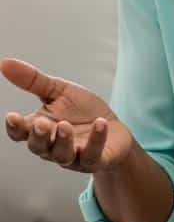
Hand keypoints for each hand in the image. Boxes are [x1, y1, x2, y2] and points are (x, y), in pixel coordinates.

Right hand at [2, 58, 134, 172]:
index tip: (12, 116)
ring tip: (65, 125)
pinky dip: (96, 140)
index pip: (20, 133)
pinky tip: (100, 124)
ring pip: (62, 155)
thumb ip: (32, 81)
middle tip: (41, 123)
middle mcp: (53, 146)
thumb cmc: (83, 111)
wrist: (115, 128)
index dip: (15, 127)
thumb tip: (4, 62)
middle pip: (38, 147)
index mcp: (41, 129)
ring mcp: (74, 155)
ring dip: (63, 141)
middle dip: (38, 136)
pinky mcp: (96, 159)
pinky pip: (93, 154)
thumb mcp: (58, 92)